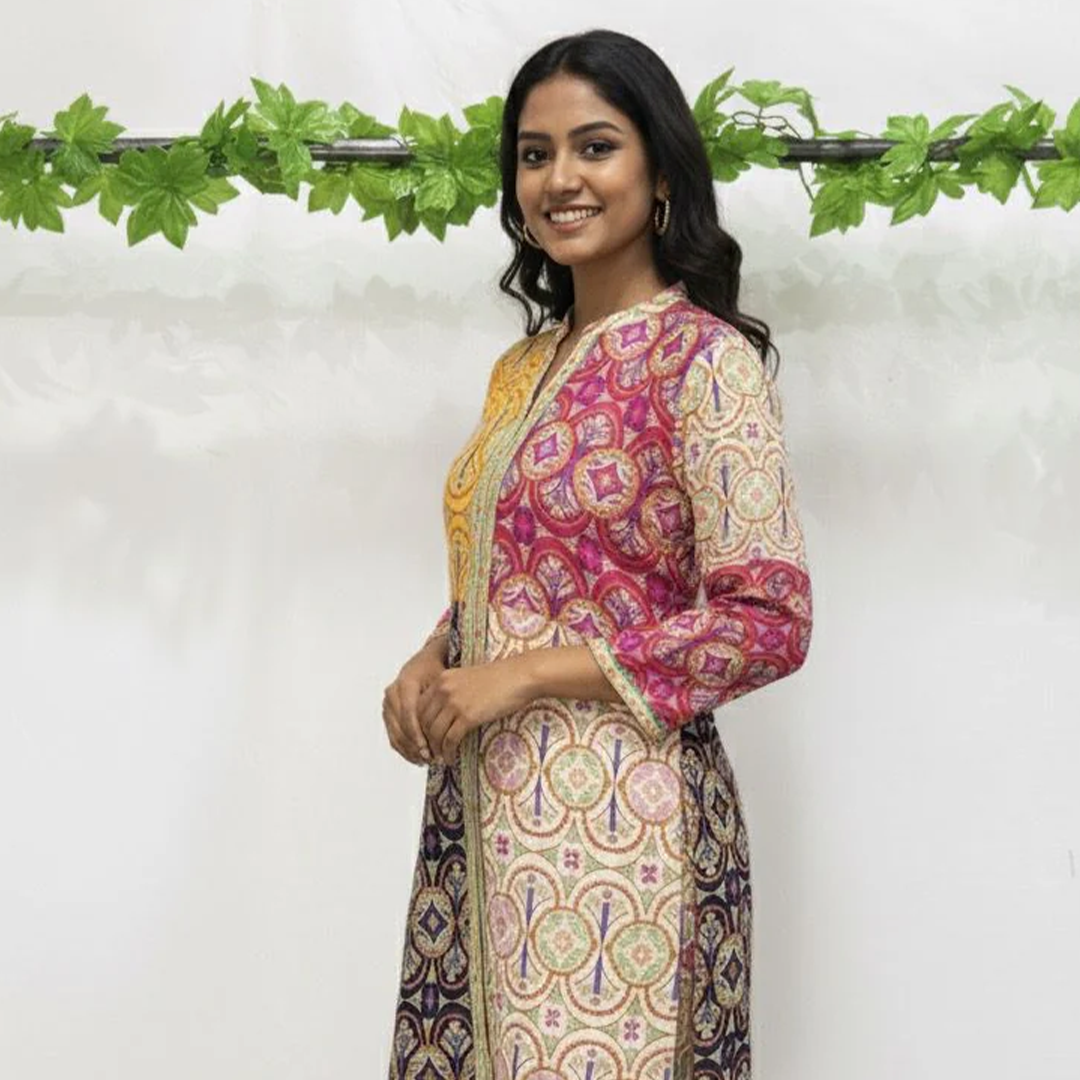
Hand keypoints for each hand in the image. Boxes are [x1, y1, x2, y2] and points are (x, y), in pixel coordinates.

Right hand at [382, 643, 446, 765]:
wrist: (424, 663)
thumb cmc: (438, 671)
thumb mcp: (442, 680)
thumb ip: (442, 699)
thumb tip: (449, 722)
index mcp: (405, 683)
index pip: (408, 713)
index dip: (417, 733)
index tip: (427, 748)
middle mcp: (392, 693)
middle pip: (400, 726)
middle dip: (414, 745)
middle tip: (429, 759)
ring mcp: (387, 703)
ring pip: (395, 733)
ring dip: (409, 750)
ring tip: (425, 761)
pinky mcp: (387, 713)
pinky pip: (393, 734)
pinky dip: (404, 748)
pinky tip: (417, 758)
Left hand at [416, 656, 534, 765]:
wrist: (519, 676)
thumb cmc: (500, 678)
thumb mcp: (468, 679)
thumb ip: (453, 691)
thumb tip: (444, 714)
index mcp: (442, 679)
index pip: (419, 707)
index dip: (419, 726)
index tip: (425, 737)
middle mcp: (444, 690)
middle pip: (424, 722)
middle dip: (425, 740)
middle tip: (431, 752)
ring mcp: (455, 703)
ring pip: (434, 733)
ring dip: (436, 749)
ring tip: (440, 758)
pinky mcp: (468, 716)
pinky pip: (450, 740)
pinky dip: (448, 752)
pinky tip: (451, 758)